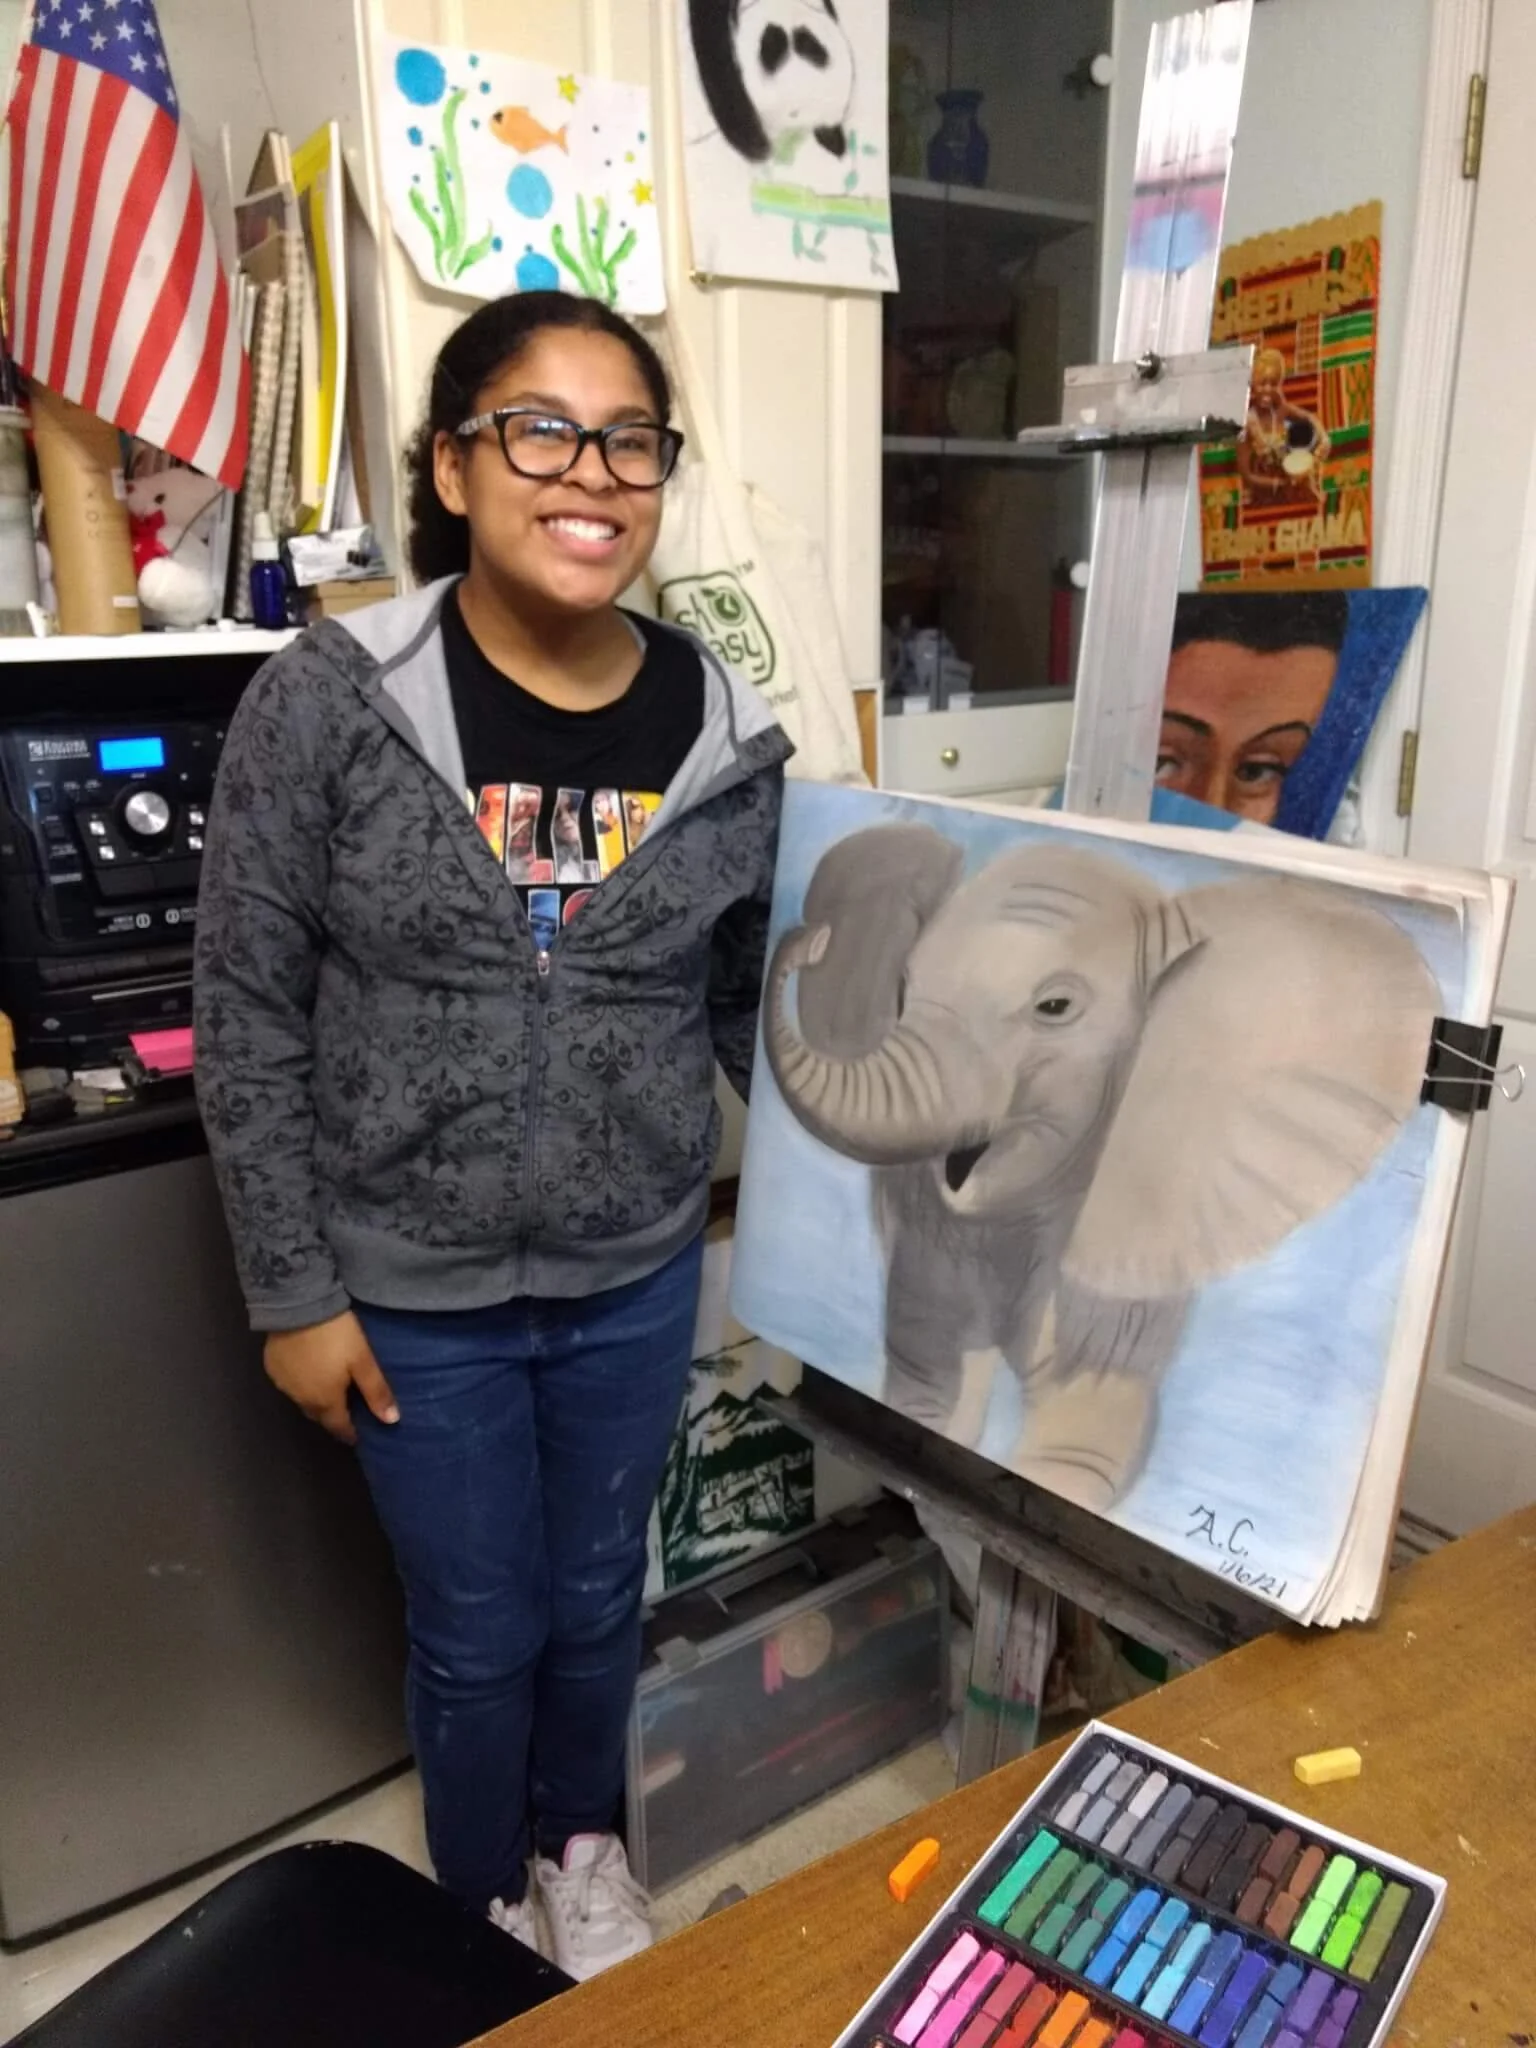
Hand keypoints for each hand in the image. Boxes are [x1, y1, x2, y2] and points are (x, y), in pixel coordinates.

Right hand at [264, 1311, 398, 1444]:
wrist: (298, 1306)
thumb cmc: (337, 1336)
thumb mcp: (363, 1361)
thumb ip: (376, 1391)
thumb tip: (391, 1420)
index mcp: (325, 1401)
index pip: (338, 1427)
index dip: (349, 1433)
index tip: (357, 1436)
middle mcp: (300, 1398)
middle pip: (319, 1415)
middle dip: (332, 1417)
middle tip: (345, 1411)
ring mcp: (283, 1383)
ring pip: (302, 1400)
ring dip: (315, 1400)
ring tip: (328, 1391)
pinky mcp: (271, 1366)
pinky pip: (289, 1384)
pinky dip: (301, 1383)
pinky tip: (308, 1372)